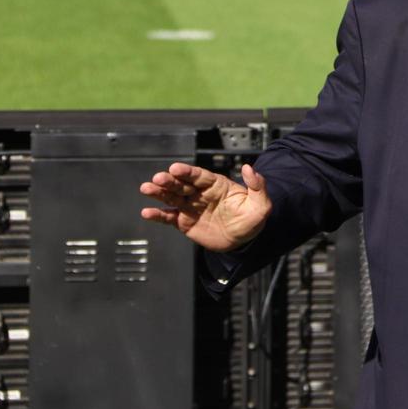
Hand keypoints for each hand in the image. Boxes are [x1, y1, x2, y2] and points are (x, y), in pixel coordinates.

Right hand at [139, 162, 270, 251]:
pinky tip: (147, 212)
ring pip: (172, 197)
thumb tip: (251, 168)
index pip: (200, 175)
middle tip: (157, 178)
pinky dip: (158, 215)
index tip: (175, 168)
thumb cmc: (251, 218)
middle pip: (182, 184)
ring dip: (158, 193)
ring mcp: (191, 206)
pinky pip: (169, 217)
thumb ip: (257, 185)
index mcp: (216, 185)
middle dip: (169, 180)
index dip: (187, 172)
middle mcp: (200, 193)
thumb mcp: (261, 203)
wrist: (244, 240)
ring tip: (146, 188)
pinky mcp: (185, 222)